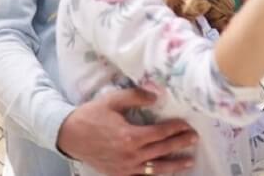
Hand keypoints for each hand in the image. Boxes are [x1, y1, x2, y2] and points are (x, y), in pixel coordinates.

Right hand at [57, 87, 196, 174]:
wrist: (68, 135)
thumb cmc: (91, 115)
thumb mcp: (113, 100)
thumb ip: (136, 96)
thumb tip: (157, 96)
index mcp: (130, 136)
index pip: (160, 133)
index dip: (176, 128)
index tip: (187, 124)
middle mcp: (130, 155)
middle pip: (162, 150)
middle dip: (180, 144)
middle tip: (195, 138)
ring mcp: (125, 167)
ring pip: (155, 168)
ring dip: (174, 164)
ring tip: (188, 161)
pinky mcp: (119, 173)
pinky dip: (155, 174)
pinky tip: (165, 172)